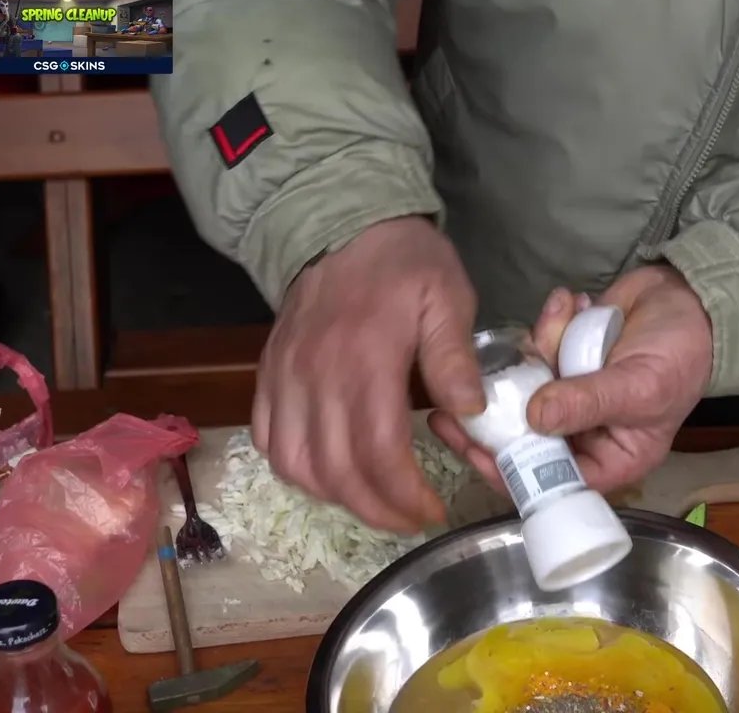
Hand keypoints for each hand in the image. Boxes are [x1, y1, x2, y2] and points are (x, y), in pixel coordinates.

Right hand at [251, 216, 484, 532]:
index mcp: (365, 358)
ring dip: (336, 496)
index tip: (433, 509)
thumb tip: (469, 413)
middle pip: (336, 471)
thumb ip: (454, 358)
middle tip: (411, 517)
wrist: (343, 222)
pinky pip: (269, 440)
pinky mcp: (268, 375)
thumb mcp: (447, 298)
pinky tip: (331, 472)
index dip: (405, 494)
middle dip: (378, 509)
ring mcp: (285, 377)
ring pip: (296, 465)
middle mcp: (316, 375)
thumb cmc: (404, 262)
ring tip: (377, 501)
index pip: (379, 451)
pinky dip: (297, 469)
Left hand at [431, 264, 713, 493]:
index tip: (474, 452)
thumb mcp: (639, 385)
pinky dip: (548, 324)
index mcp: (609, 459)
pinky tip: (571, 304)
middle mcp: (583, 434)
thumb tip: (533, 419)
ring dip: (536, 350)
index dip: (511, 472)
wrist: (689, 298)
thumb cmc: (681, 354)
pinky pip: (534, 351)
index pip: (551, 482)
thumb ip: (587, 402)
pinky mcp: (560, 361)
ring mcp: (568, 395)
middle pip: (523, 442)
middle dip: (495, 416)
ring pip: (523, 389)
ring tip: (563, 316)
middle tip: (449, 408)